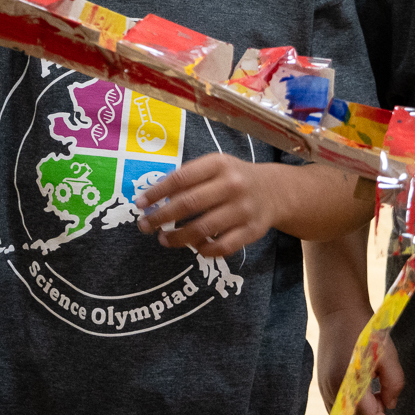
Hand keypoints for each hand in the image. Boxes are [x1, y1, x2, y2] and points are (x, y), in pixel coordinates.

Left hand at [136, 155, 285, 257]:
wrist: (274, 190)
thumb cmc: (234, 177)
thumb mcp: (214, 167)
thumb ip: (188, 178)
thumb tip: (153, 198)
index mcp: (218, 164)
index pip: (180, 178)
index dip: (157, 192)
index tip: (140, 204)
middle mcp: (232, 185)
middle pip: (188, 204)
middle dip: (161, 217)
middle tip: (144, 226)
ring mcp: (243, 209)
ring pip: (203, 229)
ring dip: (178, 237)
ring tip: (163, 239)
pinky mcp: (252, 231)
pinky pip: (222, 247)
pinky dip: (204, 250)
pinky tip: (194, 247)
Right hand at [316, 307, 404, 414]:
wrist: (339, 311)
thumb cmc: (366, 331)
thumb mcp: (388, 355)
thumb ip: (394, 383)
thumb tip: (390, 406)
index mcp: (350, 382)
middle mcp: (332, 389)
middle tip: (385, 394)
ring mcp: (324, 386)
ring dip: (362, 413)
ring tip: (374, 390)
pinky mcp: (321, 382)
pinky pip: (337, 407)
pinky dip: (352, 406)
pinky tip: (363, 386)